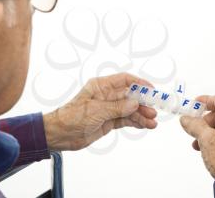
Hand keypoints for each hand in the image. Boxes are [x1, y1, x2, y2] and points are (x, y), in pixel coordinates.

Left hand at [43, 73, 157, 150]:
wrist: (60, 134)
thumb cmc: (72, 117)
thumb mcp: (96, 111)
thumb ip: (117, 107)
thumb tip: (135, 103)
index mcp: (101, 86)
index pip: (124, 80)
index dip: (139, 83)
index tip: (151, 90)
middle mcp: (107, 96)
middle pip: (130, 96)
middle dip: (142, 103)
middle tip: (154, 111)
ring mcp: (109, 109)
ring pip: (129, 110)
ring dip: (141, 115)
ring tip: (152, 122)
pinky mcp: (108, 121)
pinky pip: (125, 120)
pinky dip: (135, 122)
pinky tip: (145, 125)